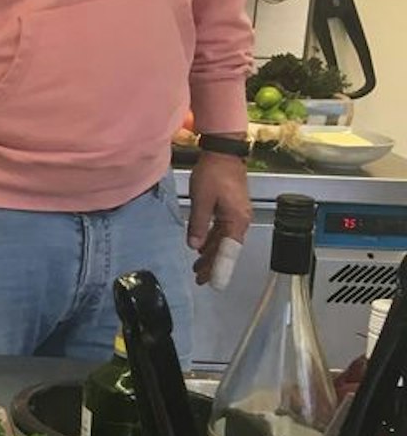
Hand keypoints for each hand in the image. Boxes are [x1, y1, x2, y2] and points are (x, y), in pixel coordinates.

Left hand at [188, 148, 251, 284]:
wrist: (223, 153)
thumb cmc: (214, 173)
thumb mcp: (202, 200)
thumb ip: (198, 224)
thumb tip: (195, 245)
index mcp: (236, 221)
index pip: (227, 251)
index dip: (219, 268)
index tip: (211, 282)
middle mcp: (240, 221)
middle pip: (225, 248)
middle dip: (213, 264)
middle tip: (200, 279)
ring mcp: (236, 215)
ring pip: (222, 241)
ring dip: (211, 254)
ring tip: (198, 268)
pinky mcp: (230, 209)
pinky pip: (221, 230)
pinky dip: (211, 240)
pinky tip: (202, 247)